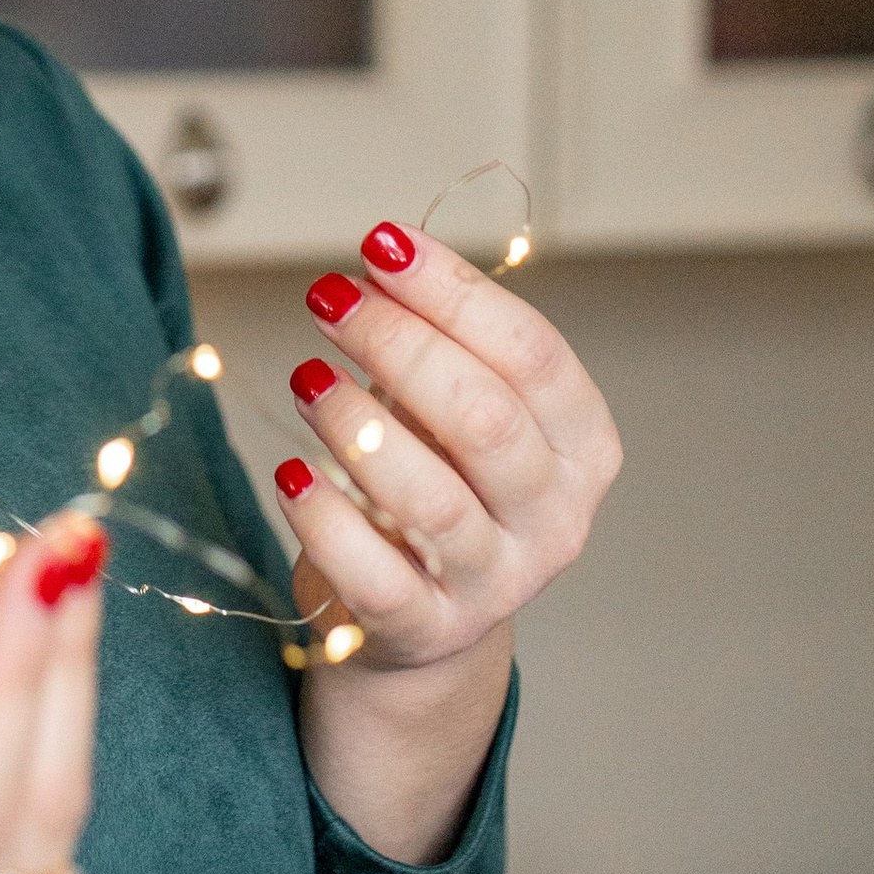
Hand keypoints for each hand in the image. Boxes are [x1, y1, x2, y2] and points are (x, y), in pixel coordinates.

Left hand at [278, 217, 620, 672]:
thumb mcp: (458, 408)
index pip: (532, 353)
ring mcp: (497, 583)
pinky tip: (291, 473)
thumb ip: (440, 342)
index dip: (454, 290)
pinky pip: (376, 576)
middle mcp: (556, 518)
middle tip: (327, 297)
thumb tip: (385, 254)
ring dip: (357, 425)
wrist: (421, 616)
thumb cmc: (440, 479)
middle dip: (398, 343)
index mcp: (582, 445)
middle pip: (484, 418)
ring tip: (306, 375)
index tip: (380, 243)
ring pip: (434, 501)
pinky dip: (327, 520)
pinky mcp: (427, 631)